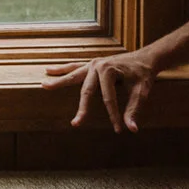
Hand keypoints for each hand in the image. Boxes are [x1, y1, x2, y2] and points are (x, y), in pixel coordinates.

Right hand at [42, 46, 161, 130]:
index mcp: (109, 70)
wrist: (144, 58)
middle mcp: (97, 65)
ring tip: (44, 85)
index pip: (108, 99)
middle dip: (82, 109)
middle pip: (86, 90)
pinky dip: (62, 69)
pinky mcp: (91, 65)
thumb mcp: (142, 92)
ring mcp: (92, 64)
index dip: (113, 115)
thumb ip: (134, 109)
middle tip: (75, 124)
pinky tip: (49, 70)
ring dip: (59, 81)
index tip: (119, 129)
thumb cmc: (143, 75)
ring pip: (73, 74)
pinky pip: (74, 68)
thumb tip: (132, 129)